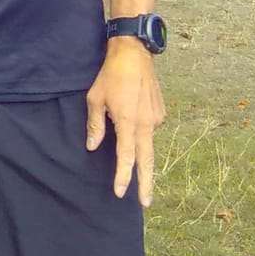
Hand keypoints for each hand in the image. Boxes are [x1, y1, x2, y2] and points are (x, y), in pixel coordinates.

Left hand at [86, 41, 164, 204]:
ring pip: (148, 143)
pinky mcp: (161, 111)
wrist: (134, 53)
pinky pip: (150, 129)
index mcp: (129, 122)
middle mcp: (147, 123)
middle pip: (147, 160)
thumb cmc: (111, 75)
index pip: (126, 157)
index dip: (123, 176)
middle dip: (146, 183)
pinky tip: (134, 124)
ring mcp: (157, 117)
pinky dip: (142, 133)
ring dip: (141, 154)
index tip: (120, 192)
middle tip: (145, 202)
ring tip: (134, 158)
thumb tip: (93, 146)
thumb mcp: (95, 99)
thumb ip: (95, 125)